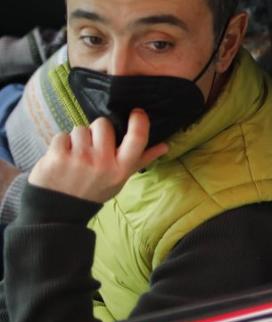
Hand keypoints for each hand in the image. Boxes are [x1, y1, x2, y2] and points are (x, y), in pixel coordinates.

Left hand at [28, 110, 168, 203]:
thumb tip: (165, 146)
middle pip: (102, 124)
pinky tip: (62, 157)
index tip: (136, 113)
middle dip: (96, 130)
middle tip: (93, 145)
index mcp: (120, 168)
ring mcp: (79, 159)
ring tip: (76, 154)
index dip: (139, 121)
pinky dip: (61, 144)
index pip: (137, 138)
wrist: (61, 209)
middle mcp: (102, 163)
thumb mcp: (120, 179)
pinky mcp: (57, 157)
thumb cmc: (95, 190)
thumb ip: (141, 160)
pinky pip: (61, 135)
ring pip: (80, 128)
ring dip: (77, 138)